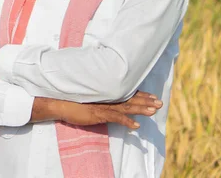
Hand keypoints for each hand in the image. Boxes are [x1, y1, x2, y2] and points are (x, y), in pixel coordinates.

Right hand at [32, 91, 162, 129]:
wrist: (60, 103)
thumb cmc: (73, 101)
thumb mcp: (90, 100)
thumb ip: (100, 99)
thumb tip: (108, 101)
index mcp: (106, 95)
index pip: (126, 94)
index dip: (140, 95)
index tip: (152, 96)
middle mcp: (107, 98)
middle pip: (130, 99)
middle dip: (146, 101)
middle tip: (160, 103)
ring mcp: (103, 106)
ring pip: (126, 107)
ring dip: (141, 109)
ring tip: (154, 111)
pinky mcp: (98, 114)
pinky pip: (115, 118)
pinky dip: (126, 122)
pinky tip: (136, 126)